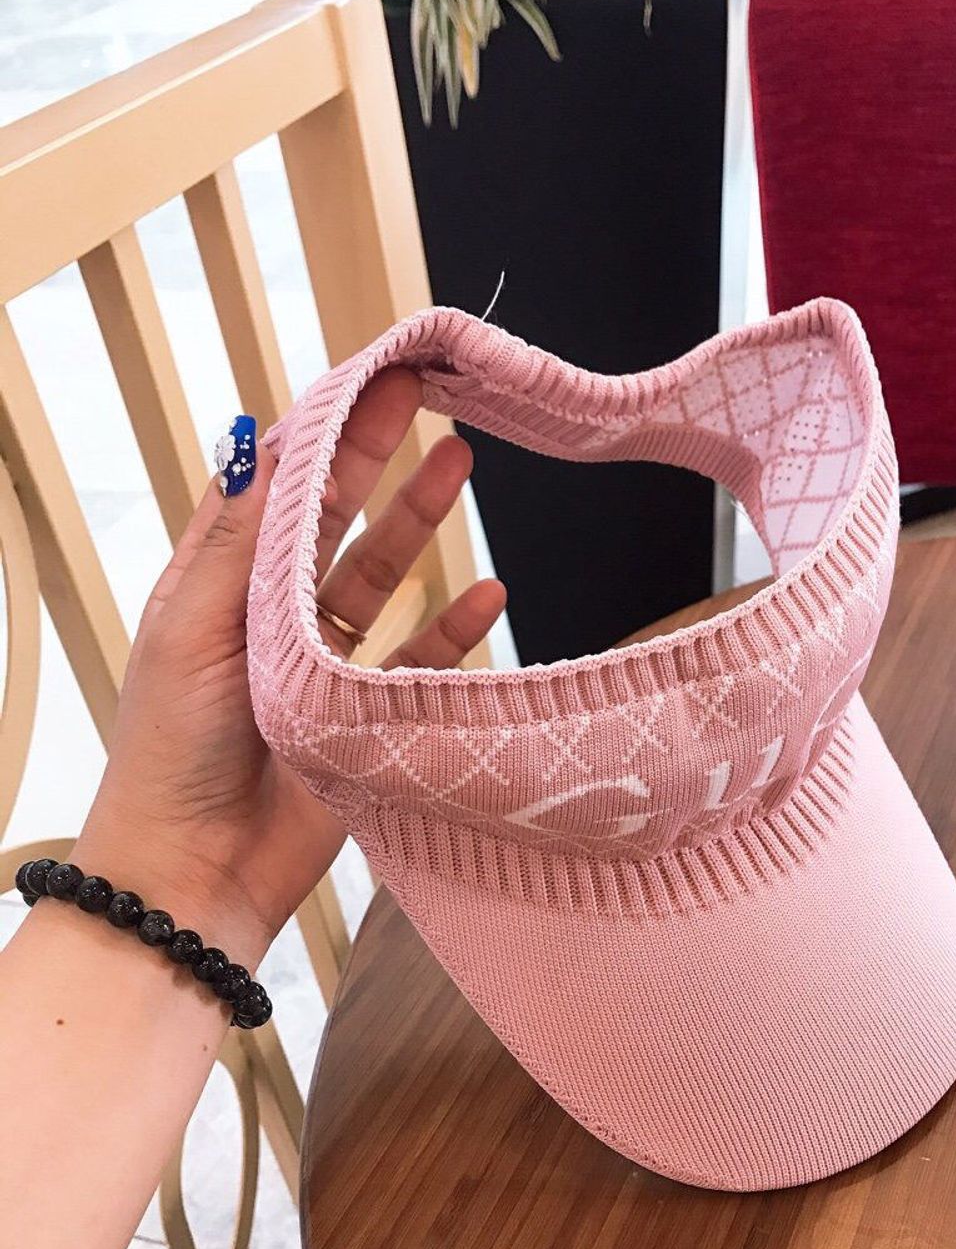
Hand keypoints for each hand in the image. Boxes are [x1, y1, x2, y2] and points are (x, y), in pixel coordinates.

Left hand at [75, 370, 504, 962]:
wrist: (196, 873)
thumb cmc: (174, 749)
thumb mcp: (196, 628)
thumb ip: (241, 541)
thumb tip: (260, 437)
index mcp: (217, 582)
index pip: (273, 486)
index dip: (317, 429)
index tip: (363, 375)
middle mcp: (270, 612)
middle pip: (332, 515)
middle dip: (375, 453)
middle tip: (421, 394)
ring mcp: (320, 663)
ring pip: (378, 576)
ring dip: (418, 523)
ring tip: (460, 464)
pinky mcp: (363, 714)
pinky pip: (418, 659)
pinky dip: (453, 627)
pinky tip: (487, 593)